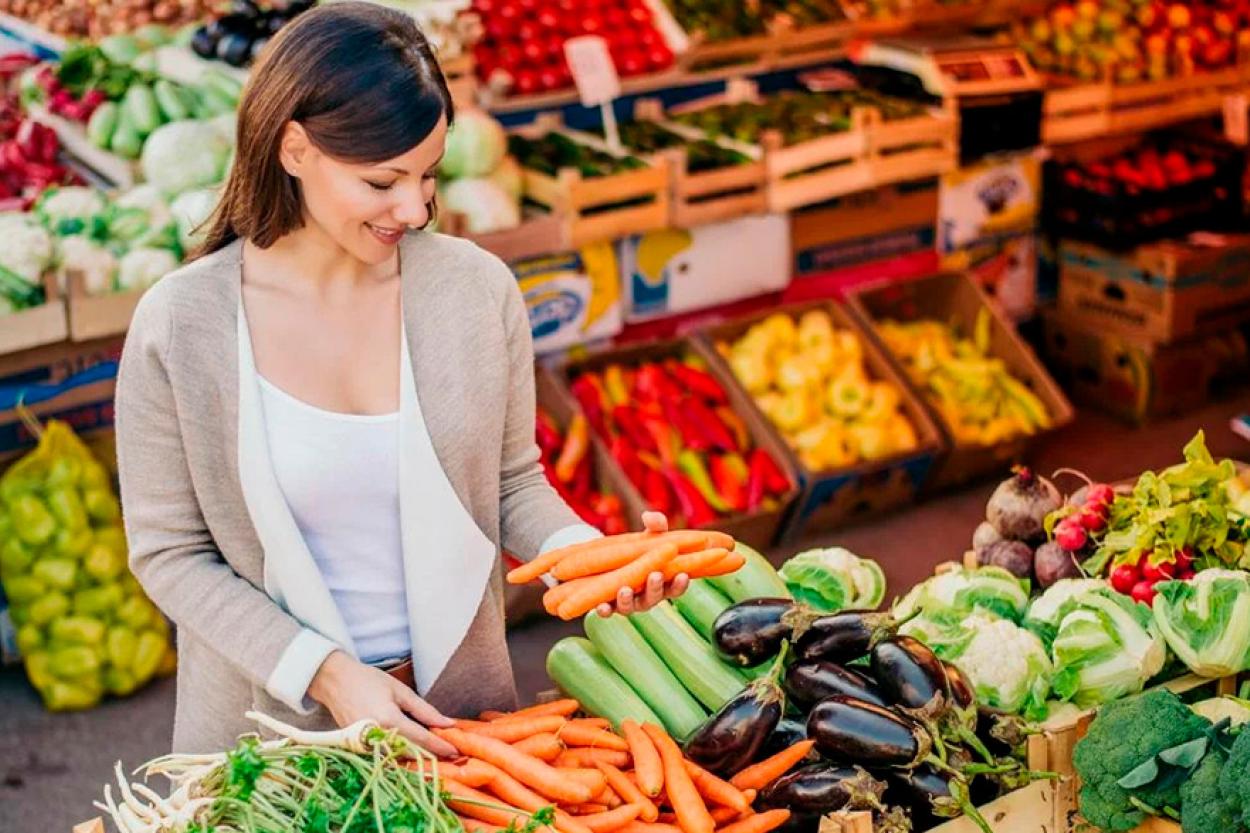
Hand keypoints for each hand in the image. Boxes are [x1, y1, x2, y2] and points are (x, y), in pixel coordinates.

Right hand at [308, 651, 456, 756]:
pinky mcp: (358, 749)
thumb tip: (448, 723)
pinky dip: (400, 755)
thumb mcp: (400, 691)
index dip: (440, 746)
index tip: (455, 750)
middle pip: (410, 753)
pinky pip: (384, 756)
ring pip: (397, 759)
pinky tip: (412, 751)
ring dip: (416, 758)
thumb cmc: (368, 681)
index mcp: (388, 720)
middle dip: (431, 755)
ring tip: (435, 752)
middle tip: (450, 754)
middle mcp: (375, 737)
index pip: (421, 739)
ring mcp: (364, 746)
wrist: (335, 682)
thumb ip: (425, 710)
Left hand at [595, 512, 689, 617]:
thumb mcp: (649, 535)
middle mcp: (646, 597)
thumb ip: (655, 526)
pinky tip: (601, 607)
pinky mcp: (609, 605)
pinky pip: (607, 611)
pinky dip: (605, 610)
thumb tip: (649, 517)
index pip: (675, 587)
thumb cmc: (640, 548)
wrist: (611, 558)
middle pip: (653, 598)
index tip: (682, 574)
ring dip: (628, 600)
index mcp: (662, 582)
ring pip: (630, 607)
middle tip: (655, 575)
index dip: (680, 584)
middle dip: (655, 588)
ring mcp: (628, 603)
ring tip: (624, 589)